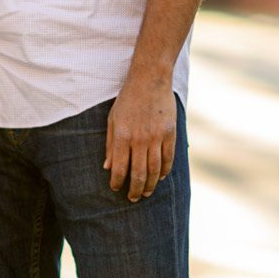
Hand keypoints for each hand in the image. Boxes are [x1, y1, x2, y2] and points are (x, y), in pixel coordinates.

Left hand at [104, 73, 175, 200]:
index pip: (120, 168)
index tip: (116, 188)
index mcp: (123, 136)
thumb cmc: (128, 100)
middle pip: (139, 174)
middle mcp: (140, 139)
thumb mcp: (113, 120)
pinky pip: (168, 158)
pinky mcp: (170, 133)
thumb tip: (108, 167)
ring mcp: (157, 137)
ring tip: (146, 193)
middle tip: (133, 198)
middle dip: (135, 190)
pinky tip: (161, 177)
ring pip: (155, 170)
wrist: (150, 80)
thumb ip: (111, 145)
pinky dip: (165, 171)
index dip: (117, 182)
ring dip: (151, 185)